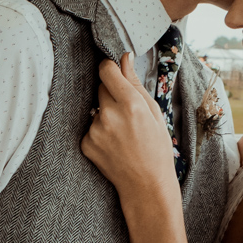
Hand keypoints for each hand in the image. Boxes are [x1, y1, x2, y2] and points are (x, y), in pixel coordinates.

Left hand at [80, 54, 179, 197]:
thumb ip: (135, 83)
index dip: (110, 69)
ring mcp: (95, 130)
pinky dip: (100, 132)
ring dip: (106, 114)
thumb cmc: (156, 148)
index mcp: (130, 104)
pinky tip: (114, 144)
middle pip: (101, 87)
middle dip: (112, 93)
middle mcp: (109, 115)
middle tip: (127, 112)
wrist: (146, 185)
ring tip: (123, 133)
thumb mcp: (153, 112)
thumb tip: (124, 58)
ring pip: (96, 109)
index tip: (114, 72)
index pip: (106, 70)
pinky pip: (90, 127)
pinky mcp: (86, 143)